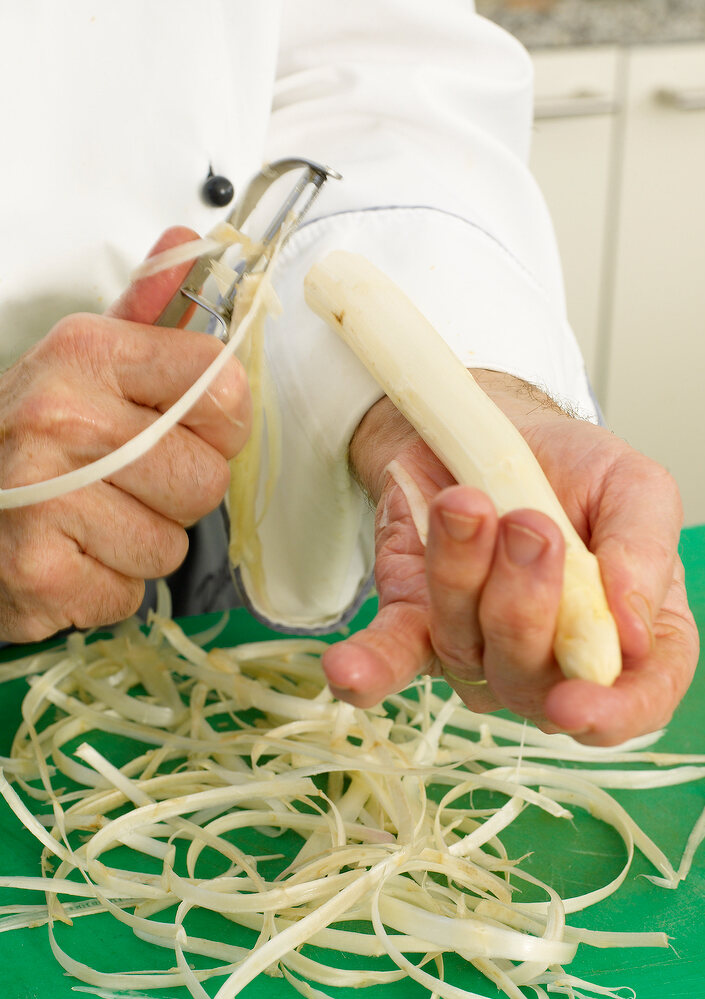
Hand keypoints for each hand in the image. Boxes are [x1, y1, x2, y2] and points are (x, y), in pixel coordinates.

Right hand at [0, 228, 250, 641]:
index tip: (186, 430)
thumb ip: (146, 313)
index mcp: (85, 353)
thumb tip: (190, 244)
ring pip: (171, 545)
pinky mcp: (37, 570)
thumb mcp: (80, 362)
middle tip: (125, 485)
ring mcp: (44, 496)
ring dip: (141, 546)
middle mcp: (61, 416)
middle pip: (205, 479)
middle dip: (178, 495)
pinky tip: (69, 558)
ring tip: (91, 523)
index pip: (222, 389)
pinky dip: (106, 589)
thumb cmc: (27, 439)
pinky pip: (128, 593)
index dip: (220, 424)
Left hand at [321, 370, 698, 745]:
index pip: (639, 701)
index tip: (577, 703)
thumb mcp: (634, 488)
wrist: (494, 426)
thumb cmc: (574, 469)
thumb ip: (646, 553)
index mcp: (628, 636)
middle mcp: (554, 662)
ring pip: (467, 648)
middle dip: (527, 603)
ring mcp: (481, 651)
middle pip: (537, 682)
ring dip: (462, 574)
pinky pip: (394, 658)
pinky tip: (345, 670)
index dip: (613, 716)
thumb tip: (633, 637)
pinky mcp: (416, 626)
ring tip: (467, 502)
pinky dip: (370, 668)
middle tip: (528, 524)